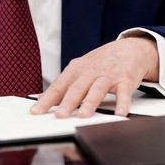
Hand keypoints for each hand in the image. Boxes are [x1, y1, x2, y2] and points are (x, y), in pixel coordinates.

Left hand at [30, 37, 157, 117]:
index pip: (58, 86)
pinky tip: (120, 113)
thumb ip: (63, 85)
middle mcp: (90, 71)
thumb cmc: (101, 62)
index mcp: (76, 70)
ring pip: (97, 89)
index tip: (36, 112)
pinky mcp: (124, 79)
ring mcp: (108, 75)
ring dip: (90, 102)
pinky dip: (122, 103)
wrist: (128, 48)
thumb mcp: (79, 69)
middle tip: (59, 116)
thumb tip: (41, 98)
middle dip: (67, 102)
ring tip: (83, 115)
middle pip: (77, 88)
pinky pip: (123, 93)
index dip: (47, 99)